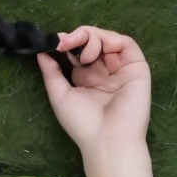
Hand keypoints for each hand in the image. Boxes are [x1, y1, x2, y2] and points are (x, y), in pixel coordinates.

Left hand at [36, 25, 151, 151]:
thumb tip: (40, 51)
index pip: (77, 51)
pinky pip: (125, 43)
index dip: (67, 43)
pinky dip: (111, 38)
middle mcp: (104, 71)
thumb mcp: (60, 95)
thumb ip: (51, 72)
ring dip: (92, 39)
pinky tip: (100, 49)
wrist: (108, 139)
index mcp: (87, 78)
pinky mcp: (136, 65)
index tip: (55, 42)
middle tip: (65, 43)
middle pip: (92, 41)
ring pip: (107, 39)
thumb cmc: (83, 123)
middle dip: (78, 37)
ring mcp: (120, 67)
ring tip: (84, 57)